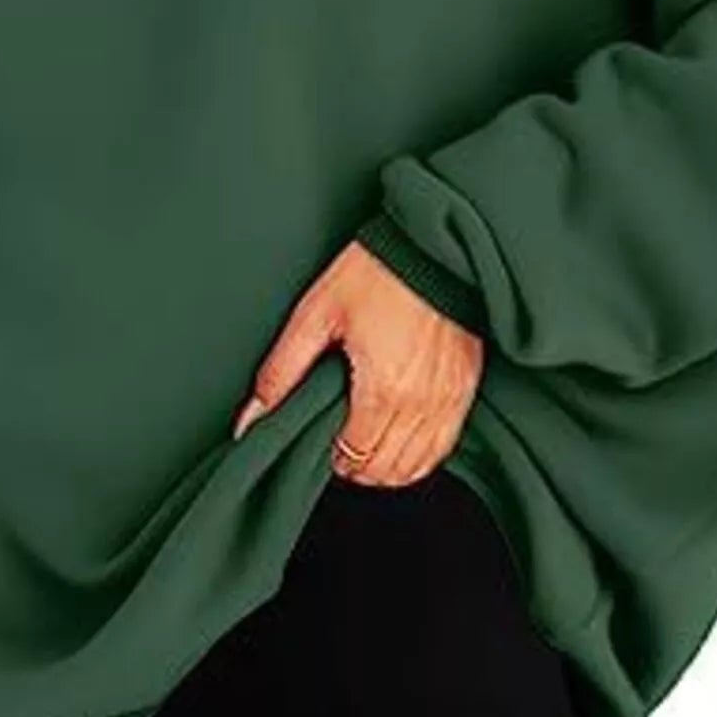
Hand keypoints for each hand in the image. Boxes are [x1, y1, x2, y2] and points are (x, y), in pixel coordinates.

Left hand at [232, 239, 483, 485]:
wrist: (433, 246)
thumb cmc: (377, 272)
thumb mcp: (316, 314)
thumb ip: (282, 373)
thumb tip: (251, 419)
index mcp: (383, 390)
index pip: (354, 456)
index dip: (330, 456)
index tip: (322, 438)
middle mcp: (421, 404)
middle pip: (385, 470)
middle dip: (356, 466)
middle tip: (338, 443)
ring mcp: (448, 400)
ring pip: (417, 467)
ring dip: (387, 467)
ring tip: (366, 443)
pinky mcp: (465, 389)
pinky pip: (444, 447)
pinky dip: (420, 455)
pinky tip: (400, 440)